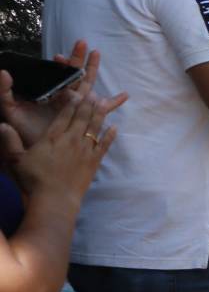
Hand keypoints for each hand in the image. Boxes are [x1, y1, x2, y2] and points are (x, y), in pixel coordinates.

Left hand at [0, 40, 124, 149]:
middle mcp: (64, 98)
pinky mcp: (87, 119)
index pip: (56, 76)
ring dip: (92, 70)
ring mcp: (77, 107)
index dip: (59, 66)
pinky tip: (124, 95)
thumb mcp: (11, 110)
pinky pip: (103, 110)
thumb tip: (3, 72)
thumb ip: (5, 92)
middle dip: (78, 59)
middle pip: (74, 75)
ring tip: (97, 53)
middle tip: (82, 43)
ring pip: (87, 85)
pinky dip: (113, 103)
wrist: (38, 154)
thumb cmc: (25, 132)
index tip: (59, 57)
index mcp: (50, 95)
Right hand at [0, 89, 118, 204]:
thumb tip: (2, 125)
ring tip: (104, 102)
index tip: (75, 93)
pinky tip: (114, 128)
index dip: (70, 103)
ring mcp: (84, 150)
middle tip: (93, 92)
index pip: (63, 115)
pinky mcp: (94, 162)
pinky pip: (104, 145)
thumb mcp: (16, 159)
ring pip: (94, 127)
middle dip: (87, 103)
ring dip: (99, 114)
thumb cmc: (34, 180)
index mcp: (52, 137)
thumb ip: (10, 141)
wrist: (55, 199)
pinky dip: (110, 136)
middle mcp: (71, 140)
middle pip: (81, 117)